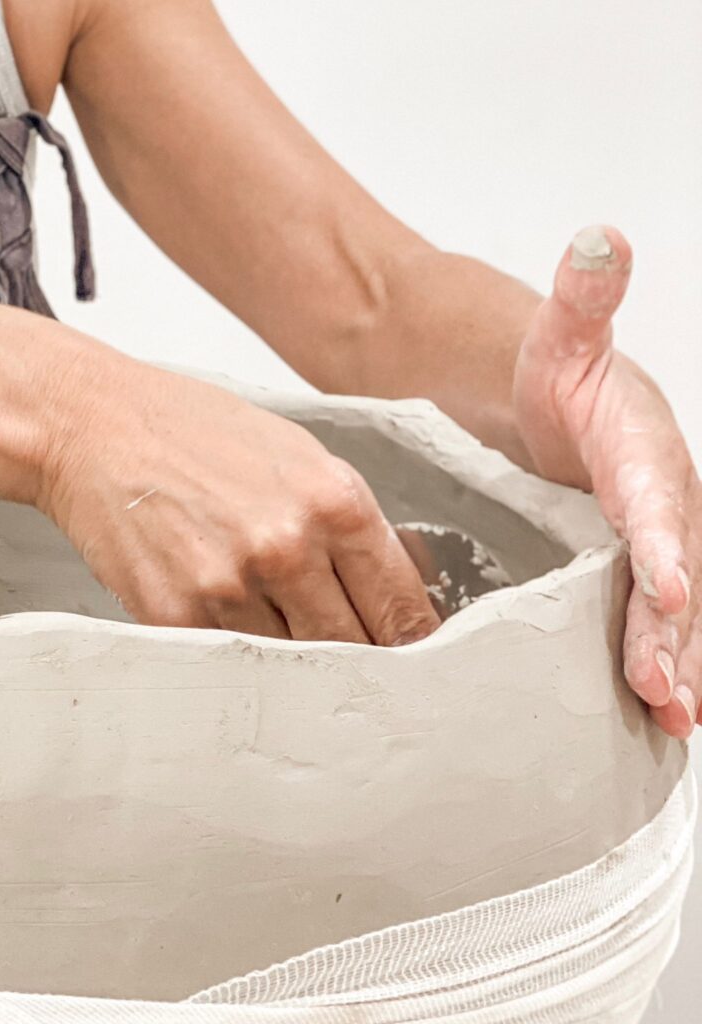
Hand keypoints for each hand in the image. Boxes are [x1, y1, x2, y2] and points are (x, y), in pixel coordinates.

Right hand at [39, 359, 439, 644]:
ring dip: (295, 654)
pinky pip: (233, 660)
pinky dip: (240, 651)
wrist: (97, 426)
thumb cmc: (200, 434)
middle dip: (359, 655)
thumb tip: (402, 582)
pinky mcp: (176, 616)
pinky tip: (227, 612)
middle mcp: (288, 547)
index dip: (414, 643)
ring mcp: (230, 586)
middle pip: (355, 648)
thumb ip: (354, 523)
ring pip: (295, 664)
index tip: (413, 658)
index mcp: (334, 502)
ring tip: (272, 616)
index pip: (401, 606)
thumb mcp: (300, 456)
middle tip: (352, 651)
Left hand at [514, 225, 699, 737]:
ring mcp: (651, 545)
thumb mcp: (563, 337)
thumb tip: (600, 237)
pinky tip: (657, 717)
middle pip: (677, 573)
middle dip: (675, 633)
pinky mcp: (632, 574)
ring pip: (673, 613)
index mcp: (645, 452)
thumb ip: (583, 298)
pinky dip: (660, 665)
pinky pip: (653, 623)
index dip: (667, 544)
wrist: (554, 410)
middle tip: (666, 691)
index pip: (661, 501)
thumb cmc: (558, 379)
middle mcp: (662, 505)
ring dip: (675, 665)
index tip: (668, 586)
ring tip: (671, 720)